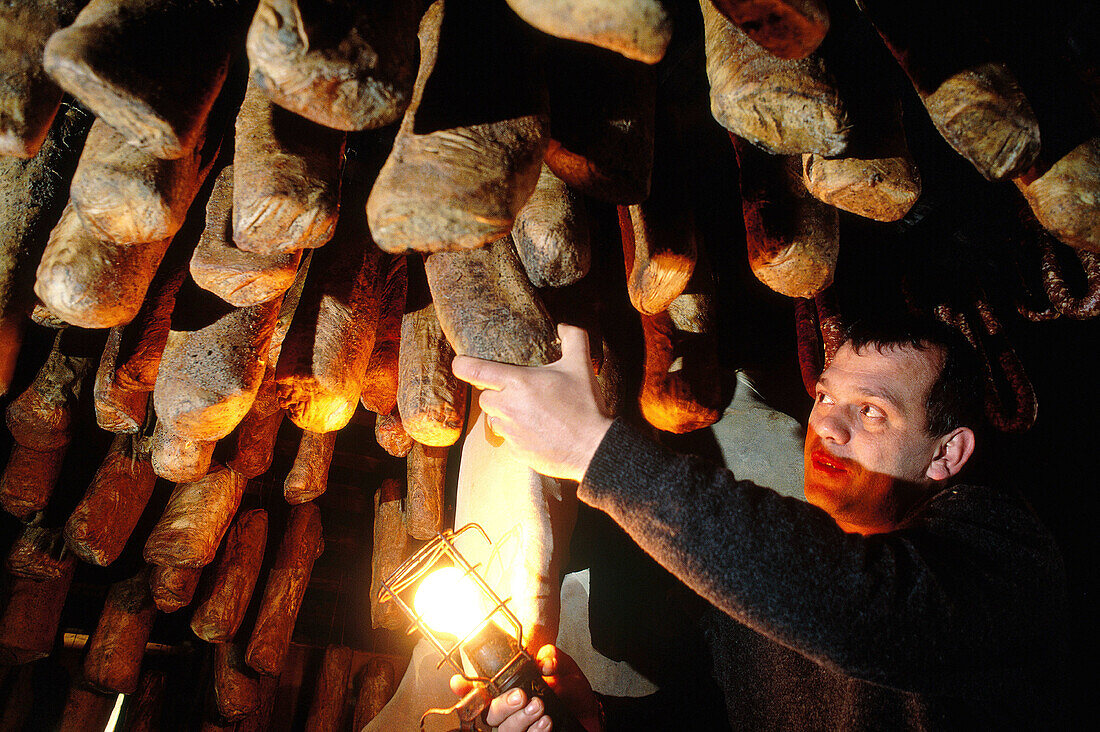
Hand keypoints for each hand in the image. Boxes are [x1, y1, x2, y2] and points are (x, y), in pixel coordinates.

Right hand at [450, 645, 603, 731]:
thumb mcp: (563, 668)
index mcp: (508, 691)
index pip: (480, 693)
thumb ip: (552, 658)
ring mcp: (518, 729)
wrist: (591, 713)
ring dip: (519, 720)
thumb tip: (545, 661)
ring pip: (503, 730)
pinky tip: (546, 723)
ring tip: (540, 708)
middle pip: (489, 715)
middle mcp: (508, 713)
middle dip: (502, 706)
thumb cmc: (570, 690)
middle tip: (521, 696)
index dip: (465, 690)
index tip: (459, 683)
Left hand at [452, 324, 612, 481]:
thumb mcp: (581, 366)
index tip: (459, 363)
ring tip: (530, 413)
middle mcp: (508, 406)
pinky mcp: (515, 451)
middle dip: (497, 394)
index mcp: (518, 382)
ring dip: (505, 415)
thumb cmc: (585, 405)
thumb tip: (563, 326)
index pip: (475, 371)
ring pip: (494, 419)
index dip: (462, 365)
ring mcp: (510, 431)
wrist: (593, 448)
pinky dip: (517, 435)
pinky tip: (538, 432)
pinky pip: (507, 440)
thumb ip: (573, 339)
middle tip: (519, 393)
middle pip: (484, 397)